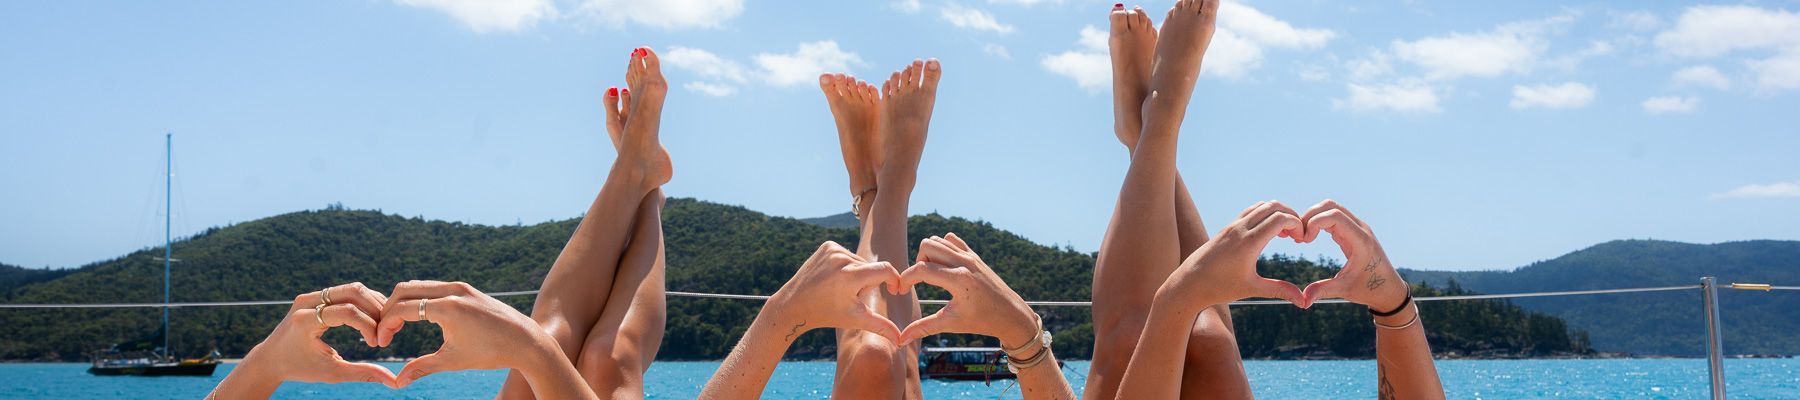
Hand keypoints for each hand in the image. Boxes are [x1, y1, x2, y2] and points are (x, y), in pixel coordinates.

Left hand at [235, 282, 397, 388]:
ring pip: (352, 288)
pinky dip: (363, 302)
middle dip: (375, 309)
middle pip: (353, 292)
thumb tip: (393, 381)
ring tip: (382, 324)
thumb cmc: (300, 369)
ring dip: (372, 303)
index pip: (348, 312)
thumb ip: (362, 373)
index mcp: (305, 321)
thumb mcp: (331, 373)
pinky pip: (345, 291)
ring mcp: (310, 296)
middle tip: (386, 329)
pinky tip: (373, 318)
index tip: (376, 344)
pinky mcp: (315, 296)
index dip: (369, 326)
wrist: (271, 359)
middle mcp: (306, 302)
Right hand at [375, 280, 560, 386]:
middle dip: (388, 309)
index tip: (382, 343)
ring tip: (397, 326)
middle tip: (384, 332)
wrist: (527, 342)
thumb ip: (422, 367)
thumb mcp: (453, 360)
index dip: (385, 325)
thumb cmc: (491, 353)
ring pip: (419, 286)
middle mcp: (453, 291)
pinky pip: (435, 287)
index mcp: (447, 307)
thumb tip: (397, 383)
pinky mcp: (468, 289)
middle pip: (405, 290)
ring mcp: (461, 287)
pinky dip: (420, 298)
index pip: (402, 308)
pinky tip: (417, 318)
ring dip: (403, 302)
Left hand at [763, 241, 903, 342]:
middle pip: (871, 269)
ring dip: (857, 274)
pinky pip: (848, 254)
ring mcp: (833, 250)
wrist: (794, 304)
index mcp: (850, 276)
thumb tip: (901, 340)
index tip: (895, 291)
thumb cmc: (827, 314)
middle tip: (848, 296)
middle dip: (867, 283)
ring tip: (839, 288)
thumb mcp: (855, 319)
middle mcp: (841, 259)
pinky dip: (846, 265)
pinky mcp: (827, 245)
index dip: (894, 280)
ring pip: (860, 262)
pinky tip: (833, 277)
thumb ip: (881, 326)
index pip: (885, 270)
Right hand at [897, 233, 1039, 348]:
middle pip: (927, 246)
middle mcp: (964, 263)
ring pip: (938, 240)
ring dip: (929, 255)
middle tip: (919, 282)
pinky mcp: (974, 255)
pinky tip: (944, 267)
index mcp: (959, 280)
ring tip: (931, 276)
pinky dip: (942, 249)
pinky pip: (951, 240)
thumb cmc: (982, 321)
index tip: (901, 291)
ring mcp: (970, 256)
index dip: (906, 279)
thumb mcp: (952, 324)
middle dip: (917, 263)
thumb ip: (924, 328)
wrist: (1011, 315)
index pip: (922, 269)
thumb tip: (901, 340)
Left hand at [1156, 201, 1306, 314]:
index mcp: (1249, 242)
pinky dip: (1264, 215)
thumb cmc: (1219, 288)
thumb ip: (1279, 290)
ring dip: (1277, 213)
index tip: (1303, 239)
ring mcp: (1232, 226)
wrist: (1188, 284)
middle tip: (1298, 235)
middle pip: (1273, 206)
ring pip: (1261, 206)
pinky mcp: (1226, 228)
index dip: (1297, 224)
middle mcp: (1240, 228)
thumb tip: (1304, 302)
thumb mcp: (1252, 288)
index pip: (1280, 218)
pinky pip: (1250, 212)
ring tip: (1286, 235)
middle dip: (1291, 216)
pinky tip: (1269, 233)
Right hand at [1296, 199, 1408, 311]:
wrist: (1389, 289)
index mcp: (1361, 241)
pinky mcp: (1354, 230)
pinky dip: (1320, 220)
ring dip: (1314, 216)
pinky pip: (1335, 215)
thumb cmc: (1369, 289)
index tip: (1304, 241)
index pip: (1334, 216)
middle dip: (1310, 216)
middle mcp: (1361, 229)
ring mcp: (1359, 227)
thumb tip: (1302, 301)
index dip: (1314, 223)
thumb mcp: (1344, 290)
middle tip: (1299, 235)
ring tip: (1303, 236)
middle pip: (1331, 206)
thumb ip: (1322, 290)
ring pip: (1332, 207)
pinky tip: (1311, 236)